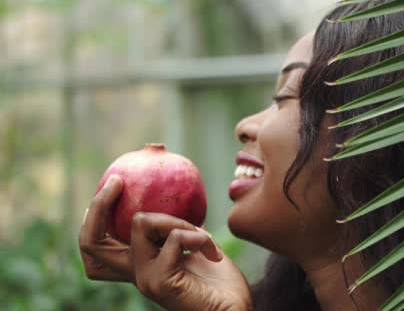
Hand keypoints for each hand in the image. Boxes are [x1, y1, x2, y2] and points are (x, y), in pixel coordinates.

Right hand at [78, 174, 252, 310]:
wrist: (236, 310)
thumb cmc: (220, 280)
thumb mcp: (193, 244)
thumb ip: (176, 228)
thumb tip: (169, 190)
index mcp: (138, 265)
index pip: (95, 246)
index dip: (93, 216)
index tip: (114, 186)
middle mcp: (134, 273)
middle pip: (90, 242)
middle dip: (99, 205)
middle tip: (117, 182)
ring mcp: (145, 278)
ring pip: (141, 223)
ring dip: (177, 220)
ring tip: (202, 236)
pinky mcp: (161, 282)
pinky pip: (174, 239)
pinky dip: (197, 236)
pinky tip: (212, 252)